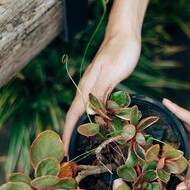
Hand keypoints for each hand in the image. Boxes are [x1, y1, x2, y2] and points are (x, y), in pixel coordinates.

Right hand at [62, 32, 141, 151]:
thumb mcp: (111, 71)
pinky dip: (95, 119)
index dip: (67, 133)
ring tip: (81, 146)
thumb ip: (100, 90)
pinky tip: (100, 126)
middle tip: (70, 155)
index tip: (63, 150)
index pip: (73, 115)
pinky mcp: (105, 86)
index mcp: (87, 86)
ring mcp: (96, 87)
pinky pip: (97, 107)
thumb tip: (88, 113)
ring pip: (86, 113)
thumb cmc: (120, 50)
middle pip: (76, 116)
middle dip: (71, 135)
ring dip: (82, 129)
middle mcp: (88, 88)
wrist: (126, 34)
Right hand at [163, 99, 189, 189]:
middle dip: (173, 119)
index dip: (179, 111)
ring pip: (189, 138)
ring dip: (176, 133)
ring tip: (159, 129)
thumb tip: (177, 188)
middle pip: (188, 127)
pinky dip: (181, 149)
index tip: (166, 102)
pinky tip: (171, 151)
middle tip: (157, 113)